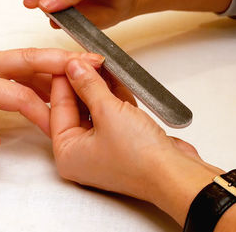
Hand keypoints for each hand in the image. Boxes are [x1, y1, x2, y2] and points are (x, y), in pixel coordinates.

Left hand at [0, 43, 103, 151]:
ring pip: (25, 58)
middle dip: (64, 62)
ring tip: (82, 74)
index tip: (57, 128)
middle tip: (95, 63)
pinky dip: (35, 68)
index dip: (41, 113)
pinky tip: (47, 81)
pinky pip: (14, 60)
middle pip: (30, 59)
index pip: (17, 95)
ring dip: (53, 66)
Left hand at [50, 59, 222, 223]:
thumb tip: (75, 68)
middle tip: (86, 60)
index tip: (69, 61)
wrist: (177, 175)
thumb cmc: (141, 159)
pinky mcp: (121, 143)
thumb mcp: (108, 112)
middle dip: (83, 83)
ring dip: (99, 87)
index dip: (63, 81)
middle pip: (75, 108)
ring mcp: (102, 149)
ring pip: (94, 110)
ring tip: (100, 64)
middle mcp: (81, 154)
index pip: (58, 108)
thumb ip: (89, 86)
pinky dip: (114, 98)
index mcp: (67, 153)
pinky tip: (116, 78)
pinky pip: (112, 115)